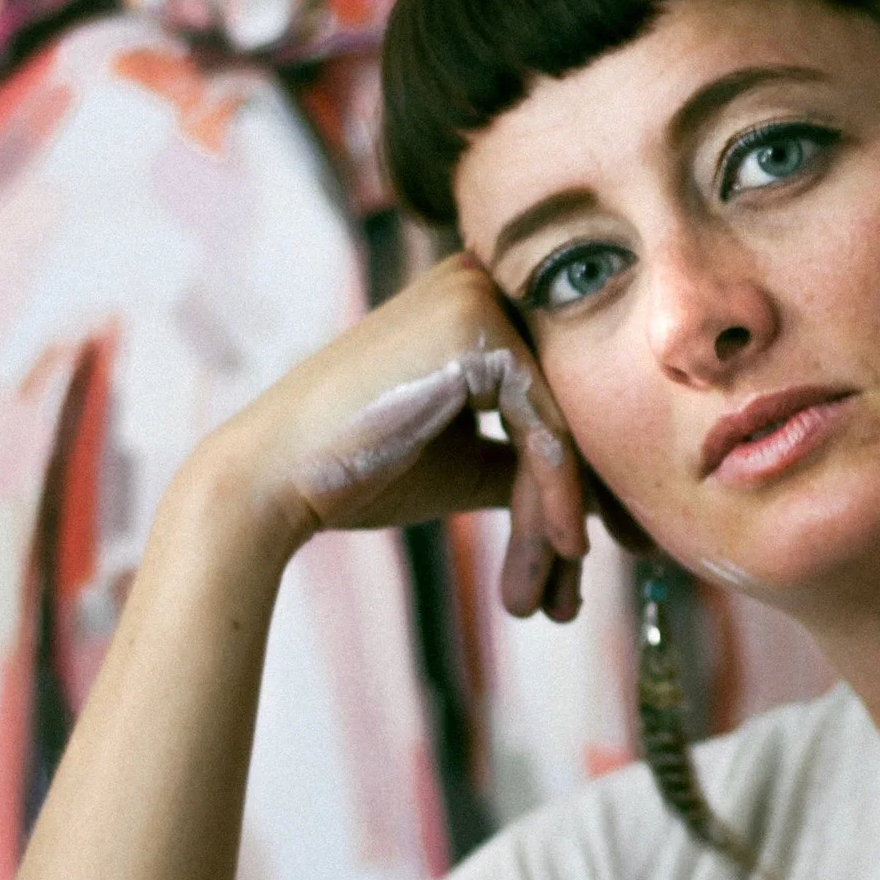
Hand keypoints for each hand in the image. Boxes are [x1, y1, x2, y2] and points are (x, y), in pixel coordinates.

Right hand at [203, 252, 591, 618]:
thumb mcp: (467, 461)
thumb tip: (603, 499)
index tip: (573, 565)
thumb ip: (529, 461)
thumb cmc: (360, 469)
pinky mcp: (478, 326)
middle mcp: (483, 280)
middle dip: (571, 510)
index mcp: (479, 303)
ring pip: (559, 422)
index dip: (571, 486)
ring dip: (556, 519)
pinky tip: (558, 551)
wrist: (276, 477)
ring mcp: (480, 295)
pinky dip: (553, 495)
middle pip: (565, 408)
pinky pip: (543, 423)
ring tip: (551, 599)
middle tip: (567, 599)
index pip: (554, 397)